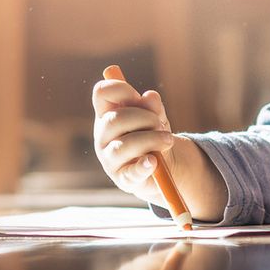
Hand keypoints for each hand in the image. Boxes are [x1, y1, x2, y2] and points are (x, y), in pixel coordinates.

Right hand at [91, 73, 227, 220]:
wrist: (162, 167)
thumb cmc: (152, 135)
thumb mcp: (155, 117)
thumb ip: (153, 107)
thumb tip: (150, 96)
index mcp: (107, 115)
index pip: (101, 93)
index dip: (120, 89)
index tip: (138, 97)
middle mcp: (103, 137)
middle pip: (114, 120)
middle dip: (144, 118)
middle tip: (161, 124)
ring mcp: (110, 160)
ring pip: (122, 146)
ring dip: (151, 140)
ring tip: (168, 141)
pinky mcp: (123, 179)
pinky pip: (131, 173)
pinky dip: (143, 166)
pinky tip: (154, 161)